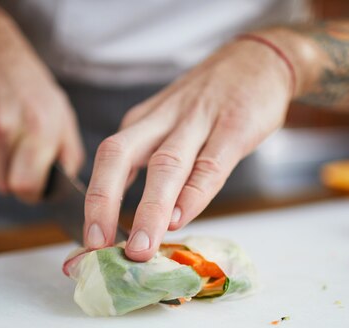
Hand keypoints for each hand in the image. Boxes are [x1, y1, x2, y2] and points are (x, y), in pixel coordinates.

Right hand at [0, 15, 83, 201]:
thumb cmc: (32, 93)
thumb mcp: (64, 119)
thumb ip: (69, 158)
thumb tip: (65, 189)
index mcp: (38, 128)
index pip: (24, 187)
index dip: (30, 192)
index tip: (32, 183)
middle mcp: (3, 125)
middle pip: (1, 185)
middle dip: (10, 178)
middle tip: (15, 155)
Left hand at [84, 37, 296, 260]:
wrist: (260, 59)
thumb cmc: (212, 100)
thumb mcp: (170, 123)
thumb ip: (153, 163)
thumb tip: (135, 216)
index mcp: (143, 123)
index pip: (107, 161)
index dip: (93, 202)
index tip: (87, 243)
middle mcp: (161, 120)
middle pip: (120, 156)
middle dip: (103, 203)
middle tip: (97, 246)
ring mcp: (199, 122)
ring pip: (165, 165)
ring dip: (150, 209)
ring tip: (140, 247)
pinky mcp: (234, 127)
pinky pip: (210, 165)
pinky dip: (193, 194)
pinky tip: (180, 219)